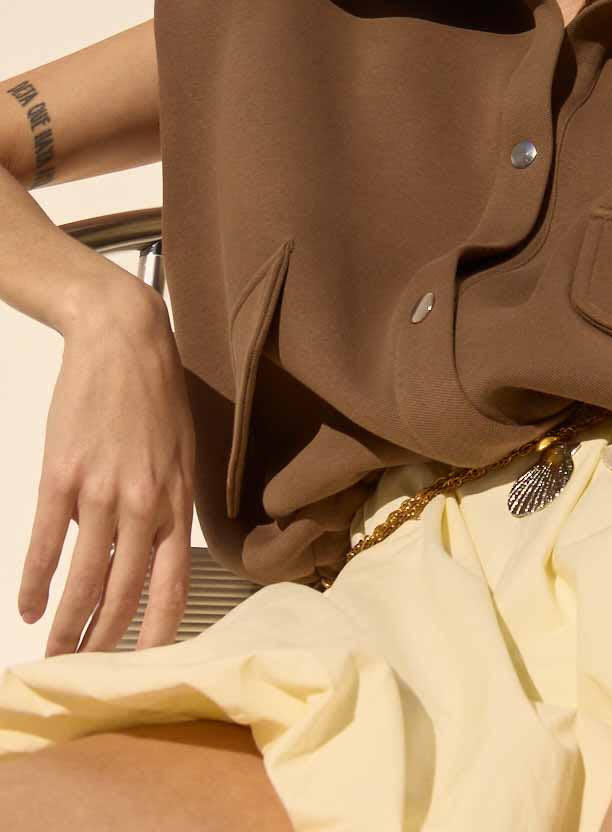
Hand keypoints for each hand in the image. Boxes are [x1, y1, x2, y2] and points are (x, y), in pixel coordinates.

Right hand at [19, 274, 195, 654]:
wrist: (123, 338)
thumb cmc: (156, 395)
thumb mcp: (182, 452)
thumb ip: (169, 506)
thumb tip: (147, 555)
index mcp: (179, 499)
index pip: (174, 584)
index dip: (158, 633)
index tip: (144, 670)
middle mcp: (145, 502)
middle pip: (126, 592)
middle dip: (105, 641)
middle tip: (87, 674)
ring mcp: (102, 490)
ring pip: (85, 578)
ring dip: (68, 626)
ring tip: (55, 655)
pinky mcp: (62, 475)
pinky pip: (46, 543)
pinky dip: (35, 582)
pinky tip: (28, 608)